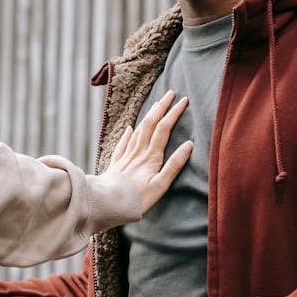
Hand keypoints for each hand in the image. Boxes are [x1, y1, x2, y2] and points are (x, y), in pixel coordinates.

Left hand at [104, 91, 191, 213]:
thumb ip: (174, 165)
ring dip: (148, 115)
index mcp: (150, 156)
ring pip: (138, 130)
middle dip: (161, 107)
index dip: (174, 113)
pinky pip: (123, 143)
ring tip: (155, 105)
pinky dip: (128, 133)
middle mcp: (138, 152)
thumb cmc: (137, 199)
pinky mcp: (116, 163)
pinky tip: (129, 128)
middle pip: (150, 124)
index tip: (183, 101)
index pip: (164, 128)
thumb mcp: (160, 185)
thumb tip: (188, 145)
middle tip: (171, 93)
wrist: (107, 203)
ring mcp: (126, 156)